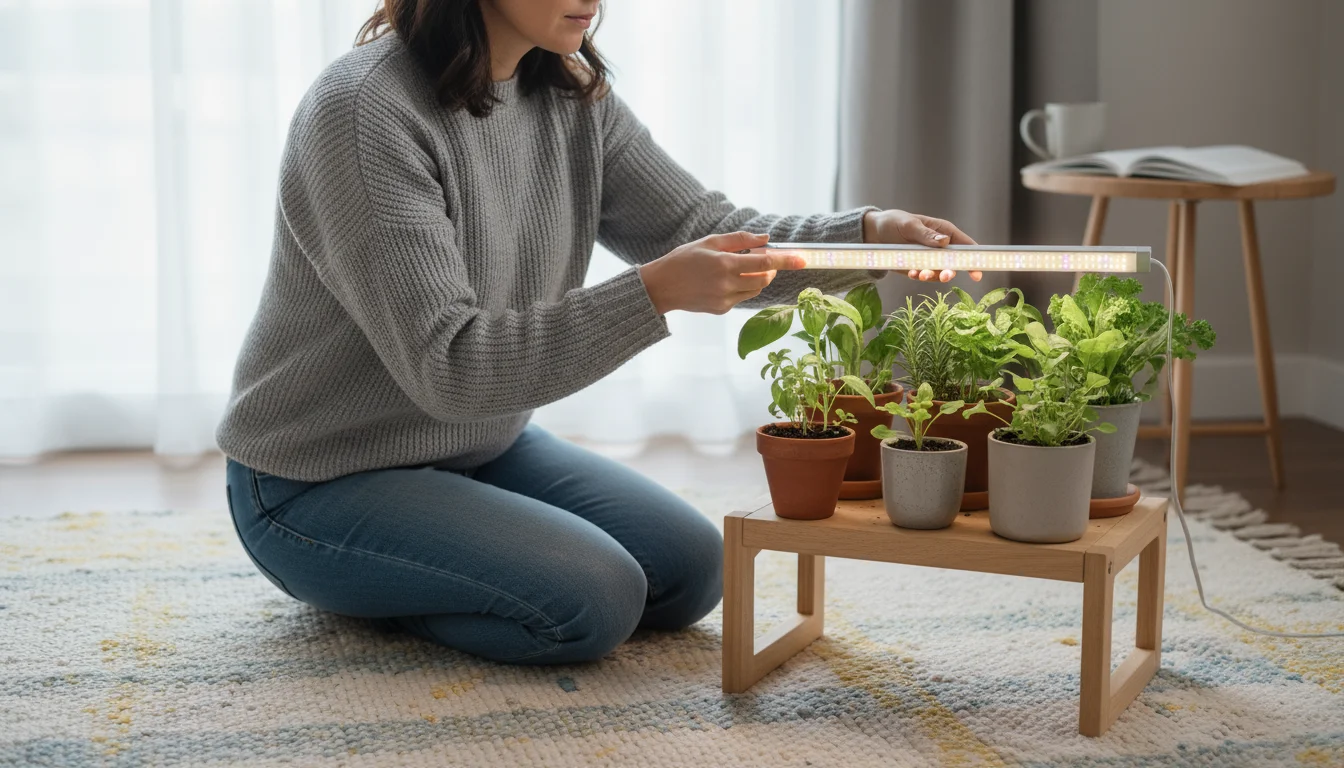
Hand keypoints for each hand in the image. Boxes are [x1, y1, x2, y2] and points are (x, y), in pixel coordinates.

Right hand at [638, 232, 804, 315]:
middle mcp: (727, 285)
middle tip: (761, 258)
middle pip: (764, 280)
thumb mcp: (709, 242)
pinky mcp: (721, 310)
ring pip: (755, 290)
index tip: (803, 259)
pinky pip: (741, 298)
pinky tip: (723, 280)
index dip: (786, 261)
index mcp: (724, 265)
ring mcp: (725, 301)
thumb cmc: (683, 259)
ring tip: (739, 267)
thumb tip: (766, 239)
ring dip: (757, 278)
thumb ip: (740, 239)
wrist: (660, 287)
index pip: (765, 264)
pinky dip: (742, 287)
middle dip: (770, 269)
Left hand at [862, 209, 980, 282]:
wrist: (875, 233)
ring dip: (932, 276)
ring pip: (939, 272)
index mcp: (944, 231)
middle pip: (954, 263)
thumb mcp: (909, 225)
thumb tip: (944, 241)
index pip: (965, 245)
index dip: (974, 258)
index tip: (977, 272)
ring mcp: (930, 259)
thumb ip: (926, 235)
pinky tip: (912, 273)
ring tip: (920, 274)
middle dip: (950, 271)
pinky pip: (925, 276)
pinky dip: (920, 277)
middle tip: (944, 276)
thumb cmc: (895, 223)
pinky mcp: (919, 268)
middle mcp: (940, 247)